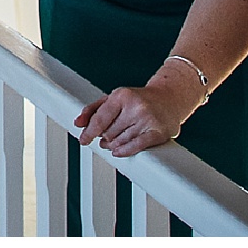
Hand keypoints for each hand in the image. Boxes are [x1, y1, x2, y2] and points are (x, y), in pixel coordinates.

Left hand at [75, 73, 198, 157]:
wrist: (169, 98)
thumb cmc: (138, 99)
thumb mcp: (115, 98)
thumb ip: (94, 109)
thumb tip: (78, 123)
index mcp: (122, 95)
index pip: (100, 118)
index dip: (89, 131)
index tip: (83, 140)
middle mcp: (135, 106)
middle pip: (110, 132)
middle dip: (104, 137)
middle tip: (104, 139)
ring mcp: (147, 119)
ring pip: (121, 141)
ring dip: (113, 145)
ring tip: (111, 144)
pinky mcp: (158, 132)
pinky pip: (136, 146)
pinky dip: (124, 151)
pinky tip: (117, 152)